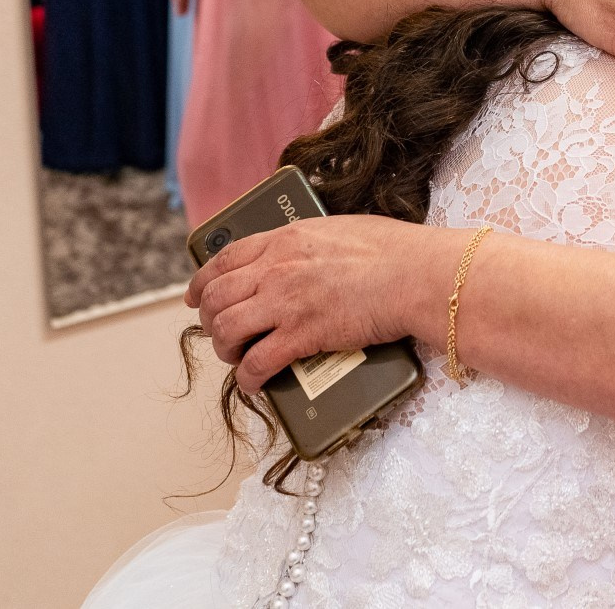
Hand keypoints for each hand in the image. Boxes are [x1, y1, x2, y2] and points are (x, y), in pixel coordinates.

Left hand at [187, 215, 443, 394]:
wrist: (418, 275)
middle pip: (216, 297)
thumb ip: (309, 243)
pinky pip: (256, 363)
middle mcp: (276, 268)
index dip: (202, 281)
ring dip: (225, 349)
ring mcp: (287, 302)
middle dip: (210, 320)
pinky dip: (248, 378)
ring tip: (237, 356)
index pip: (224, 259)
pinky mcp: (303, 335)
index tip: (196, 296)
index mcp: (285, 238)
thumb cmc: (394, 251)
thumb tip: (301, 257)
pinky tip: (254, 383)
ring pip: (226, 330)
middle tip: (221, 332)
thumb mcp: (340, 230)